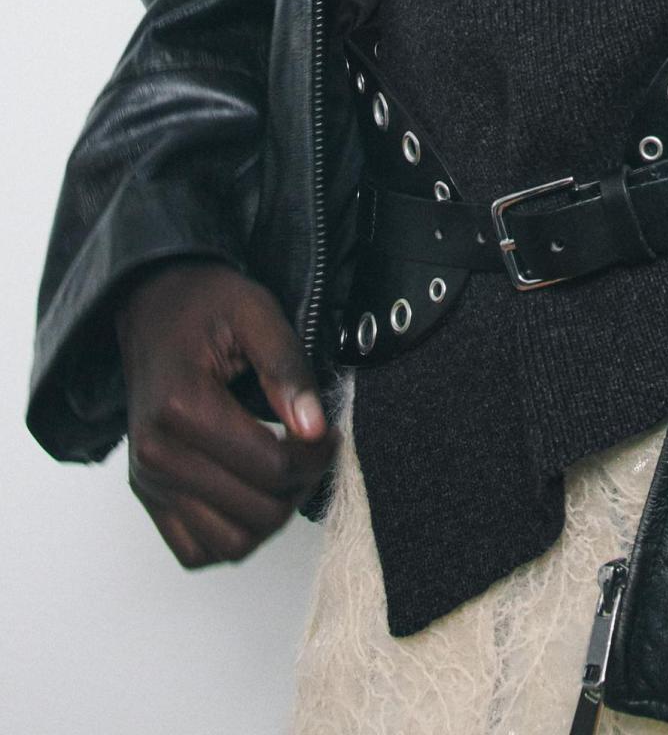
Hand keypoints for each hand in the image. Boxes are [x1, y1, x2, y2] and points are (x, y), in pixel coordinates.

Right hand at [114, 257, 338, 568]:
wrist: (153, 306)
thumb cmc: (206, 305)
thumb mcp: (256, 313)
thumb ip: (288, 369)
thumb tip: (315, 429)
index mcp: (182, 407)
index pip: (270, 466)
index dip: (316, 457)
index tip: (330, 434)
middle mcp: (156, 454)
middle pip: (255, 511)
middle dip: (300, 485)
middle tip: (315, 450)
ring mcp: (148, 481)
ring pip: (229, 544)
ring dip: (272, 517)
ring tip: (288, 473)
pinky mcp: (148, 496)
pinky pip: (195, 551)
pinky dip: (233, 538)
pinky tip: (254, 494)